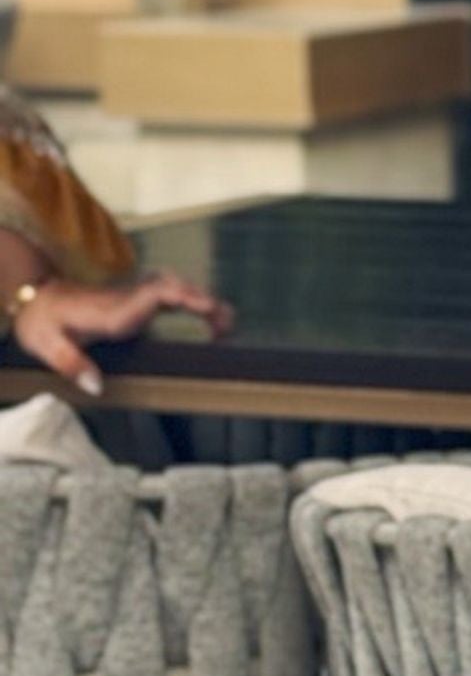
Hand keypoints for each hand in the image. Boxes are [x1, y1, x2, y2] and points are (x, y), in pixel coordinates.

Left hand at [9, 270, 231, 402]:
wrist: (35, 298)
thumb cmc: (43, 321)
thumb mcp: (47, 345)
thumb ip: (72, 364)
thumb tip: (96, 387)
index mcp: (112, 311)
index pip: (156, 294)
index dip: (185, 297)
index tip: (209, 310)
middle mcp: (127, 300)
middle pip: (175, 288)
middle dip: (206, 301)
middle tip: (229, 327)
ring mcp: (133, 298)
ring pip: (175, 288)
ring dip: (202, 300)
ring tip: (226, 324)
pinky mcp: (135, 301)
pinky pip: (170, 294)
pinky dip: (192, 301)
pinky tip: (205, 316)